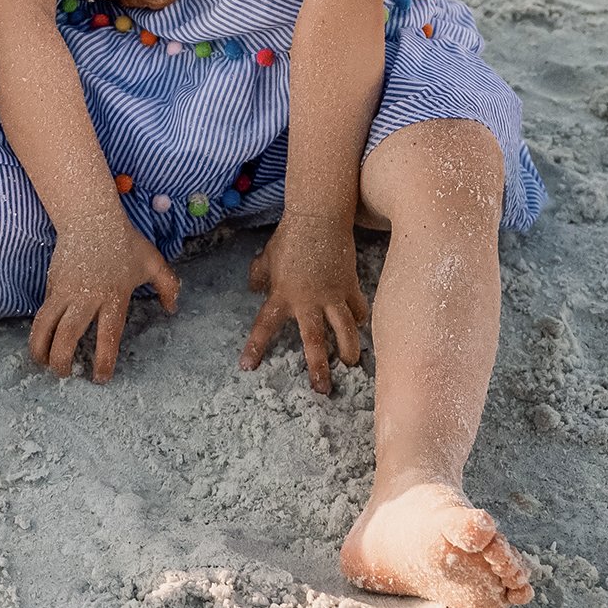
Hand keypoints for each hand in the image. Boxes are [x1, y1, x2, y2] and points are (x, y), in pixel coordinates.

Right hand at [29, 209, 179, 380]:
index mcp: (113, 296)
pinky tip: (41, 339)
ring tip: (41, 362)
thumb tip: (173, 308)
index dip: (103, 360)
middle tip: (63, 374)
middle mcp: (86, 297)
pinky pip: (44, 310)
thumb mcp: (152, 261)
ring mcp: (65, 290)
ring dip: (40, 347)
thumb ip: (167, 285)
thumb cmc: (124, 240)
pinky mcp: (52, 283)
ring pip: (46, 325)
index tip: (100, 378)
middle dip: (61, 359)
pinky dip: (40, 328)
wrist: (90, 215)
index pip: (108, 336)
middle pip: (68, 335)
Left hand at [240, 211, 366, 389]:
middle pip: (314, 341)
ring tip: (349, 364)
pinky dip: (360, 319)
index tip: (247, 367)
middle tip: (322, 390)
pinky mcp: (350, 286)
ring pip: (345, 331)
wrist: (319, 217)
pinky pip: (358, 310)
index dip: (256, 348)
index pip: (265, 326)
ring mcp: (332, 295)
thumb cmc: (289, 237)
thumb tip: (253, 287)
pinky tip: (360, 327)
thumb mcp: (267, 257)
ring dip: (348, 350)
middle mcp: (308, 301)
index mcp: (282, 295)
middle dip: (318, 368)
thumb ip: (259, 275)